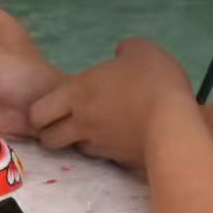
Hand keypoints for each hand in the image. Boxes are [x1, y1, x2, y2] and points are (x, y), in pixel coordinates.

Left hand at [28, 39, 196, 169]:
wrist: (175, 126)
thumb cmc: (153, 81)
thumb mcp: (141, 50)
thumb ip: (125, 50)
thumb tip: (121, 54)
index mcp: (77, 93)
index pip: (37, 112)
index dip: (40, 112)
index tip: (53, 107)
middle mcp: (81, 123)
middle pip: (49, 139)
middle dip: (53, 133)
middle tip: (68, 123)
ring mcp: (100, 145)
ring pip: (78, 148)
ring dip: (82, 141)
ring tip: (99, 130)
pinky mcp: (120, 162)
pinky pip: (106, 157)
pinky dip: (110, 149)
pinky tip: (124, 139)